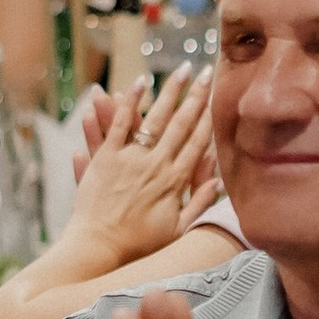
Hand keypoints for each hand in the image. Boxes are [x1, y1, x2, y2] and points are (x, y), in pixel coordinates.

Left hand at [60, 71, 215, 270]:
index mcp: (175, 181)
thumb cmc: (137, 244)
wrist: (98, 247)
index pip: (199, 142)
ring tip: (180, 71)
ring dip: (169, 92)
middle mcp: (157, 164)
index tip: (220, 97)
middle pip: (181, 124)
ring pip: (155, 118)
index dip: (211, 118)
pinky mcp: (107, 157)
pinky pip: (120, 124)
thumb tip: (220, 183)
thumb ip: (198, 205)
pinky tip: (140, 83)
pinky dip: (130, 103)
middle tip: (206, 72)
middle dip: (196, 96)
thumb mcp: (176, 230)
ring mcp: (131, 158)